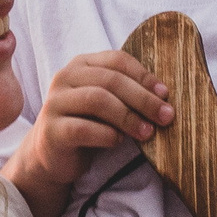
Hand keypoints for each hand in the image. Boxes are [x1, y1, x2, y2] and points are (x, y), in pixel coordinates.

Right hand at [0, 51, 172, 216]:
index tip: (166, 94)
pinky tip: (118, 142)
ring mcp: (54, 103)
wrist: (51, 155)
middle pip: (111, 80)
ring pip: (97, 100)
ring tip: (147, 132)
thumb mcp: (108, 104)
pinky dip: (107, 135)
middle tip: (166, 116)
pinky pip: (83, 129)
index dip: (144, 76)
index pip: (117, 60)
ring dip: (128, 117)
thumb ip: (127, 93)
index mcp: (81, 64)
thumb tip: (164, 98)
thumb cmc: (87, 125)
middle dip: (143, 98)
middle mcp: (64, 77)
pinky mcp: (51, 130)